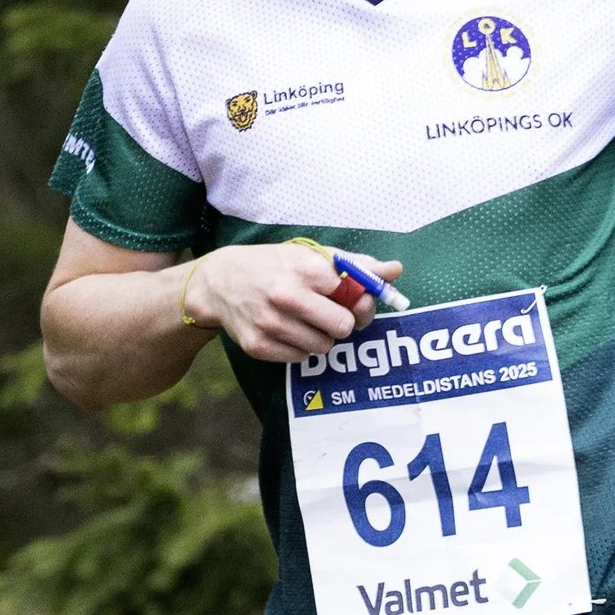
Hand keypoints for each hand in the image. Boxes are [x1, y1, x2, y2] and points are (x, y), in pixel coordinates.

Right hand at [193, 244, 405, 362]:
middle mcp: (287, 297)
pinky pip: (300, 359)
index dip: (358, 301)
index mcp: (306, 269)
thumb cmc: (273, 266)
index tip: (351, 299)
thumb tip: (396, 271)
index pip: (354, 298)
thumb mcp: (311, 255)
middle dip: (341, 323)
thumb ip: (357, 264)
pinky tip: (287, 331)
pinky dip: (299, 348)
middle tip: (328, 314)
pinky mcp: (259, 346)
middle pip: (342, 328)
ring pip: (323, 348)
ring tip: (304, 321)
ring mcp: (271, 324)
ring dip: (320, 337)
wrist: (219, 282)